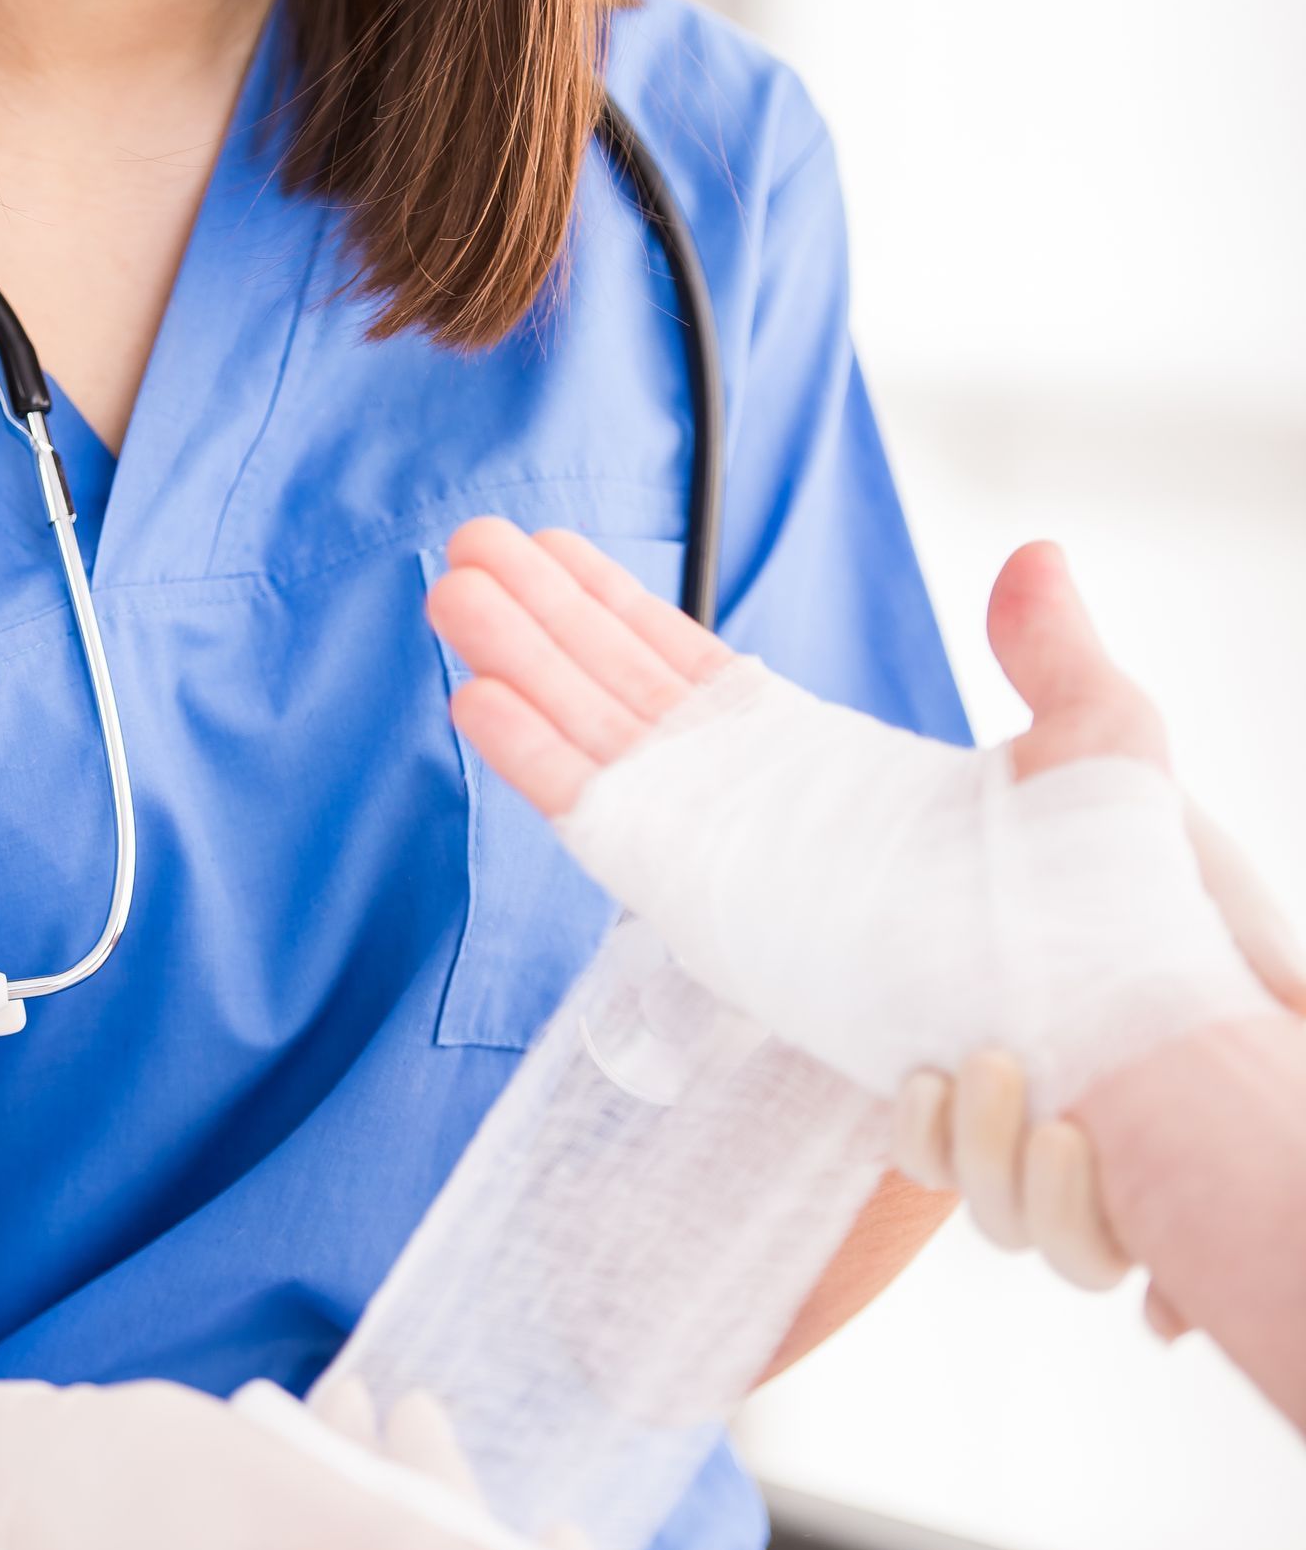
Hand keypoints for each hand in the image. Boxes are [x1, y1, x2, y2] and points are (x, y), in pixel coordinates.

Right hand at [0, 1372, 555, 1549]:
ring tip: (348, 1420)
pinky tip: (323, 1464)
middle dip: (447, 1526)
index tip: (558, 1527)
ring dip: (398, 1518)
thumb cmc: (138, 1483)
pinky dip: (355, 1543)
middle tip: (405, 1413)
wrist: (22, 1505)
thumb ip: (414, 1549)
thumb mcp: (289, 1489)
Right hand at [427, 523, 1300, 1315]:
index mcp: (818, 762)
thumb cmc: (1101, 899)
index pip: (687, 667)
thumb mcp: (1091, 737)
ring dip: (514, 663)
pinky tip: (475, 697)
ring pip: (590, 733)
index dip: (614, 606)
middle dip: (538, 617)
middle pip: (614, 687)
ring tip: (447, 590)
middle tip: (466, 545)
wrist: (1087, 1004)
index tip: (552, 549)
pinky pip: (598, 812)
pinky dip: (533, 754)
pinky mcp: (696, 889)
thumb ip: (1049, 648)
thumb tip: (1033, 555)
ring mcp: (716, 842)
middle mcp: (750, 800)